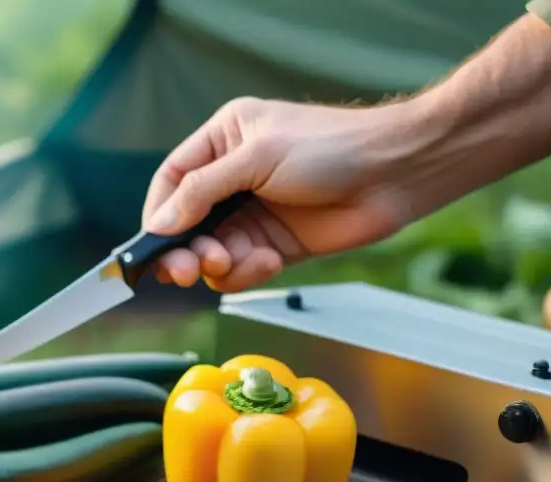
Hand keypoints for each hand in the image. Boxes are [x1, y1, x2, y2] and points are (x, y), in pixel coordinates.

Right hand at [142, 97, 421, 292]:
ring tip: (232, 261)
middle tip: (185, 270)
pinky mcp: (274, 245)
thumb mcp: (257, 158)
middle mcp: (233, 177)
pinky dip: (247, 272)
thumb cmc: (333, 147)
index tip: (155, 243)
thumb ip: (203, 191)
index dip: (159, 214)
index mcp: (224, 140)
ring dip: (217, 264)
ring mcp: (254, 213)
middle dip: (183, 250)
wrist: (395, 174)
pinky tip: (269, 261)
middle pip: (186, 224)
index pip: (172, 181)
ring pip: (211, 252)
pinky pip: (241, 268)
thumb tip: (161, 224)